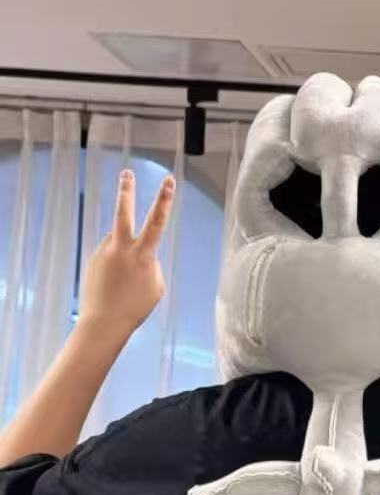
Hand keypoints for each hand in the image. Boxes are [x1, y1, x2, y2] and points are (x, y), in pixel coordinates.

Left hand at [77, 170, 174, 341]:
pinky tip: (114, 285)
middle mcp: (121, 248)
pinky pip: (110, 257)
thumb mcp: (155, 285)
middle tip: (127, 173)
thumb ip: (150, 263)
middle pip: (123, 213)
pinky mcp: (94, 259)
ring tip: (124, 283)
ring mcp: (105, 252)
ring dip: (125, 258)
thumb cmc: (136, 306)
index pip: (157, 222)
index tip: (168, 180)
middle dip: (127, 192)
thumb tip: (138, 252)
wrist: (105, 321)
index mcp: (142, 255)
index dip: (164, 200)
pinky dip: (116, 269)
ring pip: (119, 244)